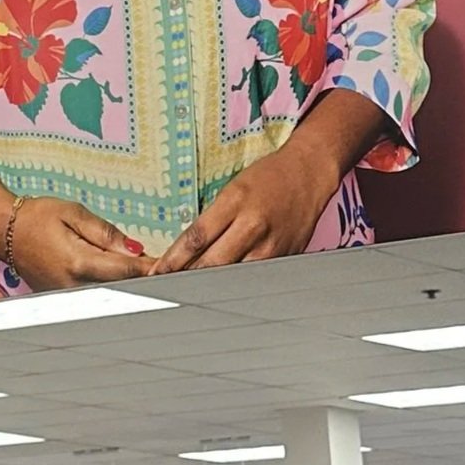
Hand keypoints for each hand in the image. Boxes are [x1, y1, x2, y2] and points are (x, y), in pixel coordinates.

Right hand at [7, 196, 150, 289]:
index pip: (125, 270)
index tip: (169, 265)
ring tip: (142, 270)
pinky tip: (118, 275)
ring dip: (127, 283)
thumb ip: (106, 233)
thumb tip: (136, 250)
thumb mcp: (74, 213)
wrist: (5, 231)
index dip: (150, 268)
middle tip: (161, 267)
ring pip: (109, 292)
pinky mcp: (64, 299)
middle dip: (142, 277)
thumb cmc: (37, 217)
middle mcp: (74, 286)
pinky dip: (110, 285)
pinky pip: (95, 294)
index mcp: (79, 262)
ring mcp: (68, 296)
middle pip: (121, 286)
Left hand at [150, 140, 336, 271]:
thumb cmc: (269, 178)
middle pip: (211, 264)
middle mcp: (253, 227)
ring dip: (209, 285)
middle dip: (186, 278)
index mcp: (235, 202)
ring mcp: (271, 247)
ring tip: (190, 291)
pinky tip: (222, 289)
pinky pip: (252, 278)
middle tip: (167, 286)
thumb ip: (211, 221)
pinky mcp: (283, 259)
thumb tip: (184, 252)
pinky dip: (234, 284)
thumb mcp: (232, 190)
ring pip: (231, 277)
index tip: (156, 272)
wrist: (309, 174)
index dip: (172, 260)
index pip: (196, 238)